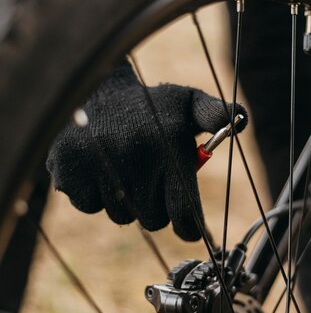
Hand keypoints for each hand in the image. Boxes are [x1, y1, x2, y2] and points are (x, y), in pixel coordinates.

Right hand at [46, 60, 247, 240]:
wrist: (92, 85)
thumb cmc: (149, 104)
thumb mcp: (186, 101)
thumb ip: (215, 114)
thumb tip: (240, 121)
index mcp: (168, 147)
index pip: (184, 214)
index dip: (189, 227)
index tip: (188, 228)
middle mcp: (134, 158)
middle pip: (154, 220)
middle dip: (156, 205)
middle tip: (149, 176)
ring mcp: (98, 167)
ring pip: (120, 215)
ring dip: (124, 199)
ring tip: (121, 164)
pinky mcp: (68, 172)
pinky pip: (89, 206)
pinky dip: (94, 193)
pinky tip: (96, 164)